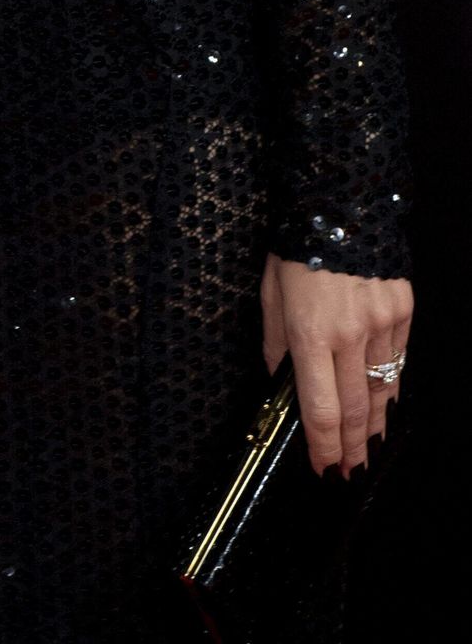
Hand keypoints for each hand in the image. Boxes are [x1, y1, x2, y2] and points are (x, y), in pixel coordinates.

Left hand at [261, 252, 412, 474]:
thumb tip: (279, 382)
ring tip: (368, 452)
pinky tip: (385, 405)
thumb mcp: (270, 291)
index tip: (322, 469)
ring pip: (382, 390)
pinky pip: (399, 360)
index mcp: (309, 331)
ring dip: (375, 426)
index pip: (318, 407)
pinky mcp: (403, 309)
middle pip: (354, 409)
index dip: (321, 446)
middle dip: (351, 448)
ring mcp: (381, 322)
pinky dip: (392, 386)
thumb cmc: (296, 243)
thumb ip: (275, 342)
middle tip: (349, 475)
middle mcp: (348, 333)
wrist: (339, 197)